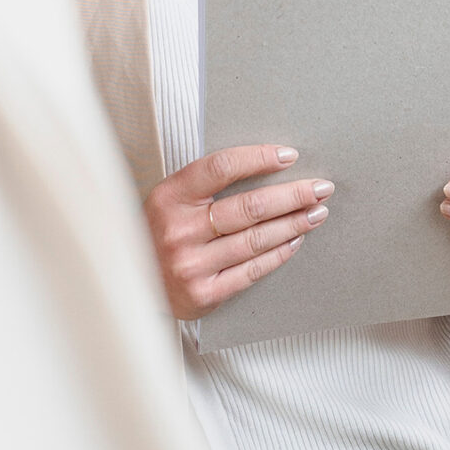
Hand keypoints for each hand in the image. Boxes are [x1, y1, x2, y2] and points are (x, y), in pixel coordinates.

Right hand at [144, 146, 333, 321]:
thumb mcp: (167, 201)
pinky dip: (279, 254)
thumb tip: (263, 167)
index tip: (289, 156)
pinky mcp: (203, 293)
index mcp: (169, 197)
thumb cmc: (154, 235)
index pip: (221, 167)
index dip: (259, 158)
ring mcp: (191, 264)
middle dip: (292, 195)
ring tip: (316, 213)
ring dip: (293, 224)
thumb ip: (203, 186)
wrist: (128, 284)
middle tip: (320, 187)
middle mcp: (179, 230)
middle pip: (249, 206)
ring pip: (256, 239)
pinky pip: (252, 270)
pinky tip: (295, 241)